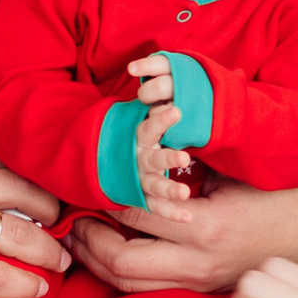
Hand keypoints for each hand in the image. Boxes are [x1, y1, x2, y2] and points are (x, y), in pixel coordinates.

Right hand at [0, 148, 66, 297]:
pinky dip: (27, 284)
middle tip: (63, 227)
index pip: (7, 160)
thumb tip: (23, 186)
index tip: (56, 194)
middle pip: (22, 189)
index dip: (41, 177)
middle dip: (53, 209)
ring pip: (20, 234)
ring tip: (58, 261)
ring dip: (49, 251)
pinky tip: (36, 288)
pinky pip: (2, 275)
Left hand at [67, 178, 297, 297]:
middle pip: (122, 264)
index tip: (89, 182)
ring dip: (98, 263)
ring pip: (130, 284)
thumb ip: (188, 160)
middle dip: (89, 244)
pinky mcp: (200, 289)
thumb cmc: (276, 191)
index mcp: (207, 227)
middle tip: (72, 220)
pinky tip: (110, 252)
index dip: (106, 198)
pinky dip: (122, 271)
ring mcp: (199, 281)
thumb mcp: (233, 168)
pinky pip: (148, 287)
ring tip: (80, 240)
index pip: (136, 215)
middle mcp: (198, 262)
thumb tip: (139, 144)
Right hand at [129, 56, 193, 212]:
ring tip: (185, 194)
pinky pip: (154, 207)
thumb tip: (196, 80)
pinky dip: (169, 213)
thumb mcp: (144, 118)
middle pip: (150, 159)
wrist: (101, 158)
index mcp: (138, 137)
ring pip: (152, 186)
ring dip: (168, 190)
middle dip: (166, 159)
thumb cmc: (135, 134)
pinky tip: (187, 217)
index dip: (161, 121)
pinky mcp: (140, 196)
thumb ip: (161, 106)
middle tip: (183, 157)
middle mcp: (137, 159)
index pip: (148, 127)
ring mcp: (137, 179)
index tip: (177, 111)